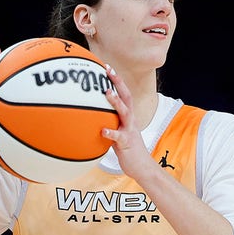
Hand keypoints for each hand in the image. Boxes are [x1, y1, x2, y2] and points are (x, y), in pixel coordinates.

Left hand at [102, 65, 159, 180]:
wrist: (142, 167)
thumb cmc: (128, 150)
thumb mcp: (118, 133)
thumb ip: (108, 124)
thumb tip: (92, 118)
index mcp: (128, 117)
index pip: (124, 94)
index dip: (117, 80)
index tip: (107, 67)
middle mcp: (130, 120)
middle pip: (127, 97)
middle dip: (118, 82)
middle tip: (108, 70)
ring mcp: (129, 130)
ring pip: (125, 113)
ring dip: (116, 102)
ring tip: (106, 93)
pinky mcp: (126, 143)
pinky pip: (118, 137)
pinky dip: (110, 133)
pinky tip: (102, 130)